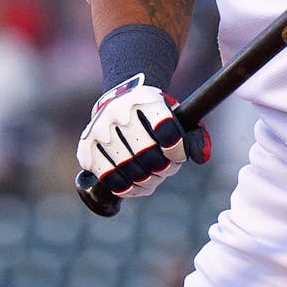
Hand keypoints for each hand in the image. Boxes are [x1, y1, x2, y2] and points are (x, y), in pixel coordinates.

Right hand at [76, 74, 209, 198]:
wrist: (118, 100)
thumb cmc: (154, 115)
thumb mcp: (176, 114)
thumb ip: (195, 135)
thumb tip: (200, 158)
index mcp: (146, 99)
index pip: (167, 131)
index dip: (177, 151)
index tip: (178, 156)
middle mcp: (119, 111)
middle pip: (146, 154)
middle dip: (161, 170)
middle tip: (165, 171)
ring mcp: (99, 129)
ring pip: (126, 169)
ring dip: (144, 181)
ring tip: (151, 180)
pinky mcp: (86, 146)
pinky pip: (107, 177)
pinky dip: (124, 187)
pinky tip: (134, 185)